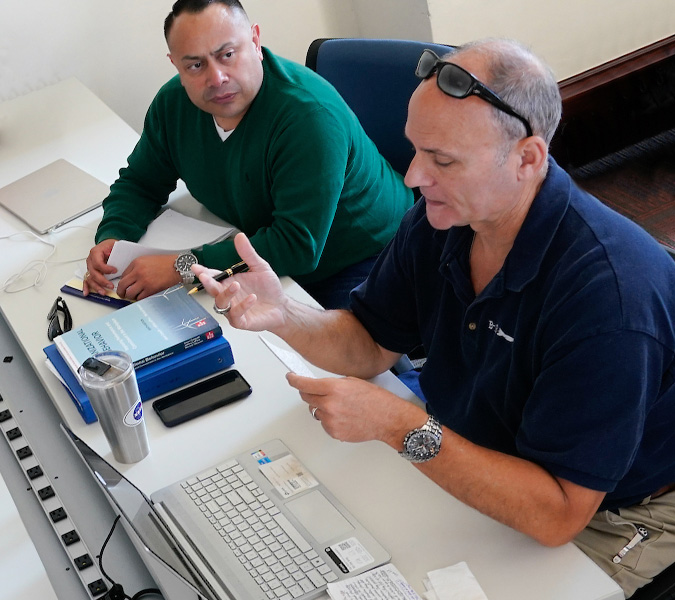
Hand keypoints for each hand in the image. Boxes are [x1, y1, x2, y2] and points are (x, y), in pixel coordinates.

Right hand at [83, 239, 117, 295]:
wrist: (107, 245)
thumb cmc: (110, 245)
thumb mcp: (114, 245)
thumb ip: (116, 252)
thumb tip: (120, 260)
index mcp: (95, 252)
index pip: (98, 263)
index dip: (106, 268)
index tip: (115, 271)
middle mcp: (90, 260)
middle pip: (93, 272)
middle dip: (102, 281)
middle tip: (110, 286)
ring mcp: (90, 266)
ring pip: (90, 278)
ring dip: (96, 286)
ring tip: (103, 292)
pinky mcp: (91, 271)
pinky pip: (87, 280)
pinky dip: (86, 287)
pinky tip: (87, 292)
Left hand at [116, 254, 180, 299]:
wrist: (177, 267)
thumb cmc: (165, 263)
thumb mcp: (147, 260)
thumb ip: (137, 267)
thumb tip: (130, 279)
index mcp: (136, 263)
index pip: (122, 275)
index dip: (122, 282)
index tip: (123, 286)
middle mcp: (138, 272)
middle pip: (122, 285)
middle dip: (121, 292)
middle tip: (123, 294)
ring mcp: (144, 281)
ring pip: (130, 293)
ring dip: (130, 296)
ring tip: (134, 296)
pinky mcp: (151, 289)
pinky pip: (140, 298)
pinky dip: (140, 298)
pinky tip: (142, 296)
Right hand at [192, 232, 288, 331]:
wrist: (282, 306)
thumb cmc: (269, 289)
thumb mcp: (259, 267)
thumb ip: (248, 253)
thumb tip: (239, 236)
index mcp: (230, 282)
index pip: (213, 277)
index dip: (203, 272)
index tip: (196, 267)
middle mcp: (229, 296)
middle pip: (213, 290)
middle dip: (208, 283)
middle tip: (205, 276)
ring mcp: (233, 309)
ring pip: (221, 303)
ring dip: (226, 294)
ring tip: (235, 285)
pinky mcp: (241, 321)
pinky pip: (236, 315)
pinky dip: (242, 306)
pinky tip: (251, 298)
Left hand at [287, 372, 425, 445]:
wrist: (387, 418)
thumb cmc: (375, 399)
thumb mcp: (352, 382)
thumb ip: (332, 383)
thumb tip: (318, 385)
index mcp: (333, 388)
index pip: (304, 384)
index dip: (294, 380)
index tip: (291, 378)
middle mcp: (329, 404)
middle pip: (306, 398)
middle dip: (309, 393)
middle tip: (317, 392)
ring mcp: (330, 420)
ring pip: (315, 412)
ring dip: (322, 408)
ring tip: (340, 407)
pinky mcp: (334, 432)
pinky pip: (324, 424)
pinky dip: (329, 420)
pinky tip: (344, 417)